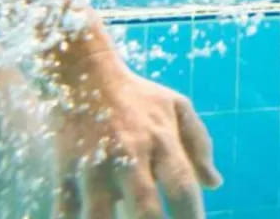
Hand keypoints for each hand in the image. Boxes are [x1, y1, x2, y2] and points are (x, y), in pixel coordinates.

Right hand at [51, 52, 221, 217]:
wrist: (85, 74)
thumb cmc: (138, 96)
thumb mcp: (176, 106)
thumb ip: (198, 143)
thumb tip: (215, 184)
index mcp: (161, 140)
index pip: (182, 186)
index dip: (192, 216)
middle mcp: (129, 154)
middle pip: (145, 207)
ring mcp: (94, 165)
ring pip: (99, 215)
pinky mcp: (64, 171)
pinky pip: (65, 211)